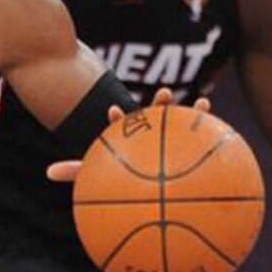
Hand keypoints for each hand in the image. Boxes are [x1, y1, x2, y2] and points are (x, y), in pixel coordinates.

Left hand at [46, 87, 212, 182]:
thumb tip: (47, 173)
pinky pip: (199, 135)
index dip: (117, 117)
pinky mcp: (183, 142)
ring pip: (179, 121)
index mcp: (125, 134)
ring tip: (202, 103)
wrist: (134, 177)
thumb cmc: (114, 171)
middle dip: (160, 105)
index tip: (113, 112)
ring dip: (191, 113)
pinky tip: (224, 124)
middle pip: (154, 115)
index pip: (120, 122)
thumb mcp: (95, 169)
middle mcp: (147, 130)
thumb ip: (75, 170)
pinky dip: (210, 128)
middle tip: (165, 93)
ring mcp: (166, 134)